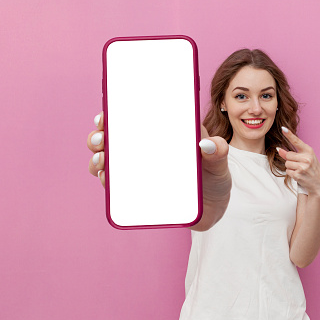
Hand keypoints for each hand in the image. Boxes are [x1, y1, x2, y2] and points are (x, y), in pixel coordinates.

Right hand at [87, 112, 230, 229]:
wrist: (213, 209)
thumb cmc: (215, 179)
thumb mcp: (220, 163)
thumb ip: (218, 152)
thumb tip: (209, 144)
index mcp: (166, 133)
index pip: (137, 116)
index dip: (117, 111)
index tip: (107, 113)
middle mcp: (148, 148)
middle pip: (116, 135)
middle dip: (101, 133)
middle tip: (101, 137)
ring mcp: (140, 168)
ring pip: (110, 158)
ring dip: (98, 156)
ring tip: (102, 159)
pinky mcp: (137, 189)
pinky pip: (115, 183)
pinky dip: (106, 179)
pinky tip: (105, 178)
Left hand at [277, 127, 319, 196]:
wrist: (319, 183)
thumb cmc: (311, 168)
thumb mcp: (305, 158)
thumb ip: (292, 153)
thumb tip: (278, 149)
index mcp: (309, 151)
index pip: (297, 141)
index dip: (289, 135)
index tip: (283, 128)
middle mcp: (306, 158)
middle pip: (288, 155)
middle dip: (290, 160)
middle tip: (299, 164)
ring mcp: (302, 167)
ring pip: (286, 163)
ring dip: (290, 167)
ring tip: (300, 170)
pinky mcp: (298, 175)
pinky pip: (287, 171)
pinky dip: (291, 173)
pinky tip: (299, 175)